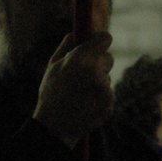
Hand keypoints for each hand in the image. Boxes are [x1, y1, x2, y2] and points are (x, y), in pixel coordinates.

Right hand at [33, 31, 113, 147]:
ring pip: (107, 77)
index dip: (101, 40)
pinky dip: (100, 97)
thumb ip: (66, 47)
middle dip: (99, 63)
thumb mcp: (52, 67)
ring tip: (80, 95)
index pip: (105, 39)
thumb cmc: (51, 94)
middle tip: (84, 75)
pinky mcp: (110, 102)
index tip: (98, 43)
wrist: (55, 128)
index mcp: (80, 58)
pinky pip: (108, 93)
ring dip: (98, 82)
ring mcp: (104, 87)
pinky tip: (86, 105)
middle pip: (109, 58)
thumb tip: (75, 33)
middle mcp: (95, 70)